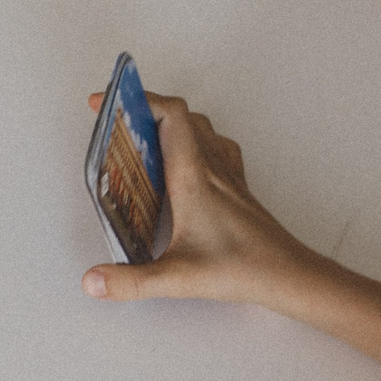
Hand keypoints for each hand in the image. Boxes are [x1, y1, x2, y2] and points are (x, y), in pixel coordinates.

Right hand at [81, 90, 328, 309]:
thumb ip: (130, 282)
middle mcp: (211, 166)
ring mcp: (227, 173)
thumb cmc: (241, 268)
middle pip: (180, 114)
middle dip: (144, 109)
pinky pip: (215, 146)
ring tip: (143, 140)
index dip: (137, 98)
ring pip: (199, 127)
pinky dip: (195, 141)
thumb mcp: (176, 278)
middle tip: (116, 124)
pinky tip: (184, 163)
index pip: (170, 114)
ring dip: (170, 122)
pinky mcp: (236, 186)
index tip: (106, 103)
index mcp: (193, 176)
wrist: (287, 274)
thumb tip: (93, 280)